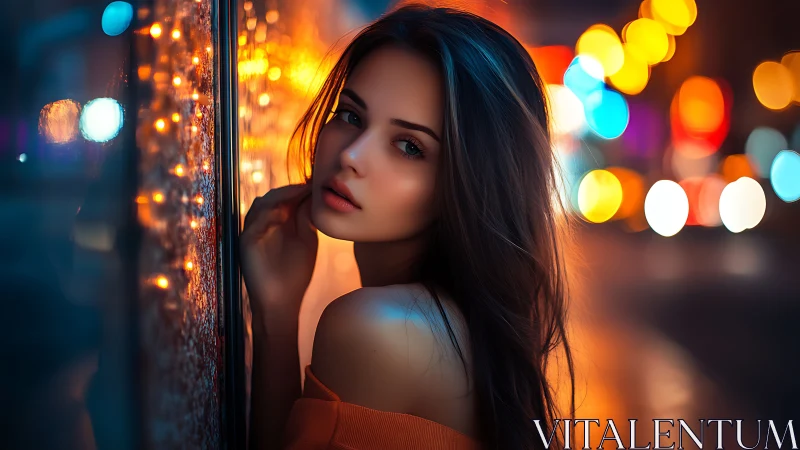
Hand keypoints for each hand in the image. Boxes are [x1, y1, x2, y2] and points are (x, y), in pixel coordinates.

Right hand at [240, 183, 317, 314]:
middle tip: (310, 184)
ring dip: (280, 197)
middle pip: (273, 196)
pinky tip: (282, 213)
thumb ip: (306, 218)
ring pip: (262, 205)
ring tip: (298, 192)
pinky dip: (267, 215)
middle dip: (291, 189)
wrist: (282, 301)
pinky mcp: (245, 243)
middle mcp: (263, 223)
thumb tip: (313, 195)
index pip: (286, 197)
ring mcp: (253, 232)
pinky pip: (254, 222)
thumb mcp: (306, 239)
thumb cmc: (296, 273)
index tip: (317, 183)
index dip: (300, 189)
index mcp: (278, 221)